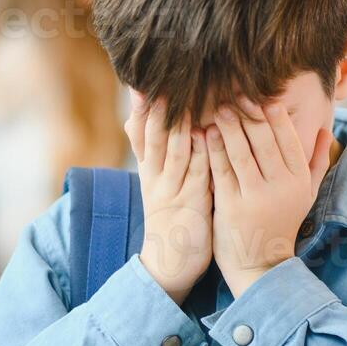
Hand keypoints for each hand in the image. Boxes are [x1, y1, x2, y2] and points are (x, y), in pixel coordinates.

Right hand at [127, 97, 212, 304]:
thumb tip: (149, 124)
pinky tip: (207, 134)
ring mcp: (171, 191)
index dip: (140, 107)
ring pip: (173, 150)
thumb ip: (160, 156)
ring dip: (178, 124)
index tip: (141, 81)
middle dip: (156, 108)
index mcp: (149, 171)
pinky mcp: (190, 204)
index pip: (140, 133)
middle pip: (153, 136)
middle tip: (159, 81)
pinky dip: (200, 152)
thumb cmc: (171, 220)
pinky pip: (195, 173)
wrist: (170, 264)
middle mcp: (156, 178)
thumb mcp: (159, 186)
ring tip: (182, 98)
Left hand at [205, 98, 331, 296]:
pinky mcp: (231, 206)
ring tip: (218, 108)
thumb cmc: (282, 225)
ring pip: (242, 152)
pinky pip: (221, 170)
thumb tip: (326, 131)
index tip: (263, 96)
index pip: (288, 139)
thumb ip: (317, 162)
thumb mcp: (306, 196)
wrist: (261, 265)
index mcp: (299, 180)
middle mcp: (280, 186)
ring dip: (229, 126)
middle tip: (236, 94)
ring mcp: (255, 197)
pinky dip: (213, 149)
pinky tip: (204, 133)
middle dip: (249, 114)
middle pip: (264, 141)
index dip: (275, 116)